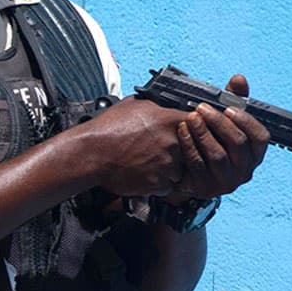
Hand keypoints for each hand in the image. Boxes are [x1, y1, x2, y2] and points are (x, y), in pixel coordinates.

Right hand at [65, 97, 200, 196]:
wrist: (91, 153)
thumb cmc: (108, 128)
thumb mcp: (136, 105)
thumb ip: (159, 106)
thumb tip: (168, 105)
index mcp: (171, 121)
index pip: (200, 123)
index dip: (195, 128)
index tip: (190, 131)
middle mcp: (173, 143)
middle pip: (192, 149)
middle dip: (181, 150)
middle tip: (163, 148)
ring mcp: (167, 165)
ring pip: (181, 169)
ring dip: (171, 168)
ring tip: (151, 161)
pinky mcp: (158, 184)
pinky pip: (168, 185)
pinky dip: (160, 182)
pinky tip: (145, 172)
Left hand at [167, 74, 270, 201]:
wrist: (187, 169)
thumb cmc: (211, 139)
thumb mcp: (223, 119)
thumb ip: (233, 99)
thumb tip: (239, 79)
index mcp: (254, 153)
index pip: (260, 137)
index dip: (246, 121)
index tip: (228, 108)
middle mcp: (245, 170)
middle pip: (238, 144)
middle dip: (219, 123)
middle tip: (202, 108)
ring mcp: (226, 182)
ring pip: (218, 156)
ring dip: (203, 133)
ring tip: (190, 118)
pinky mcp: (206, 188)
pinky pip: (198, 165)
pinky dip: (189, 146)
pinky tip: (181, 131)